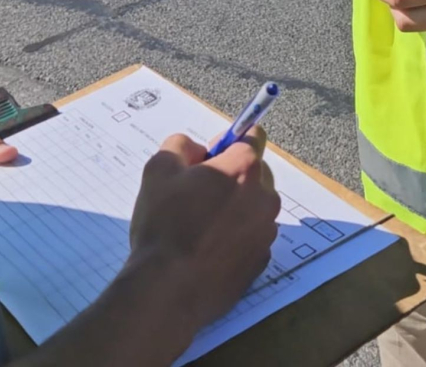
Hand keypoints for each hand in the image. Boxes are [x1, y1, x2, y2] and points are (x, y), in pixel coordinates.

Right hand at [129, 128, 279, 332]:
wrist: (169, 289)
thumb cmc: (164, 224)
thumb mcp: (158, 170)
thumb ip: (180, 146)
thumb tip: (196, 149)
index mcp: (243, 168)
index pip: (253, 135)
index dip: (228, 142)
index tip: (207, 158)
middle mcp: (265, 197)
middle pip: (255, 172)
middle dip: (232, 176)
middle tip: (197, 194)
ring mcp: (267, 231)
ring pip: (255, 206)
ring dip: (235, 207)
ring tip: (200, 226)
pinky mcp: (262, 260)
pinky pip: (252, 236)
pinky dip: (236, 236)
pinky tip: (208, 249)